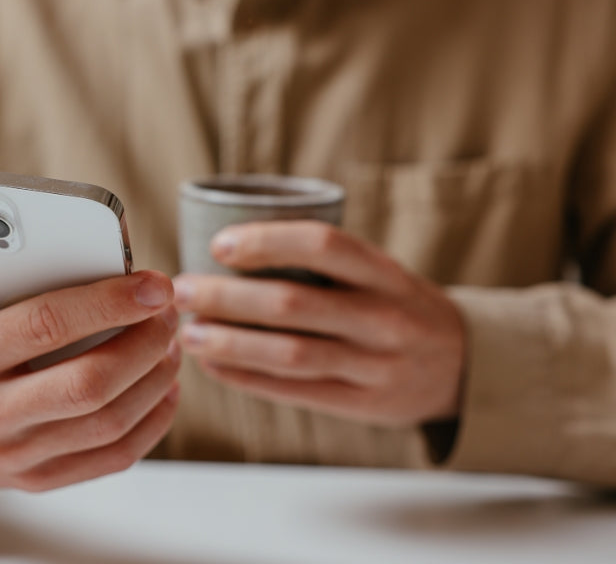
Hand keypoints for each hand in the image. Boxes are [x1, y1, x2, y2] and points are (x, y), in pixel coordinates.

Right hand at [0, 207, 180, 491]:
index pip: (44, 326)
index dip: (106, 302)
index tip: (151, 283)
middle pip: (88, 383)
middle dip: (144, 343)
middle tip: (168, 310)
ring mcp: (16, 454)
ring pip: (109, 423)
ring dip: (155, 379)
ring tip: (170, 341)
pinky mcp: (39, 478)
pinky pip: (112, 457)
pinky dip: (152, 423)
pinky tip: (164, 387)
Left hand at [172, 221, 465, 425]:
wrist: (463, 366)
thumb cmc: (396, 306)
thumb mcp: (378, 272)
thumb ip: (323, 260)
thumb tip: (225, 244)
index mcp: (384, 273)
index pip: (323, 244)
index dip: (266, 241)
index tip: (219, 244)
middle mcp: (383, 318)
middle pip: (292, 304)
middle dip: (226, 297)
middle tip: (182, 290)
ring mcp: (374, 365)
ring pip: (289, 354)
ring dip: (228, 343)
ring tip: (188, 333)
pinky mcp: (361, 404)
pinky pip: (294, 391)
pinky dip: (246, 378)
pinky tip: (213, 365)